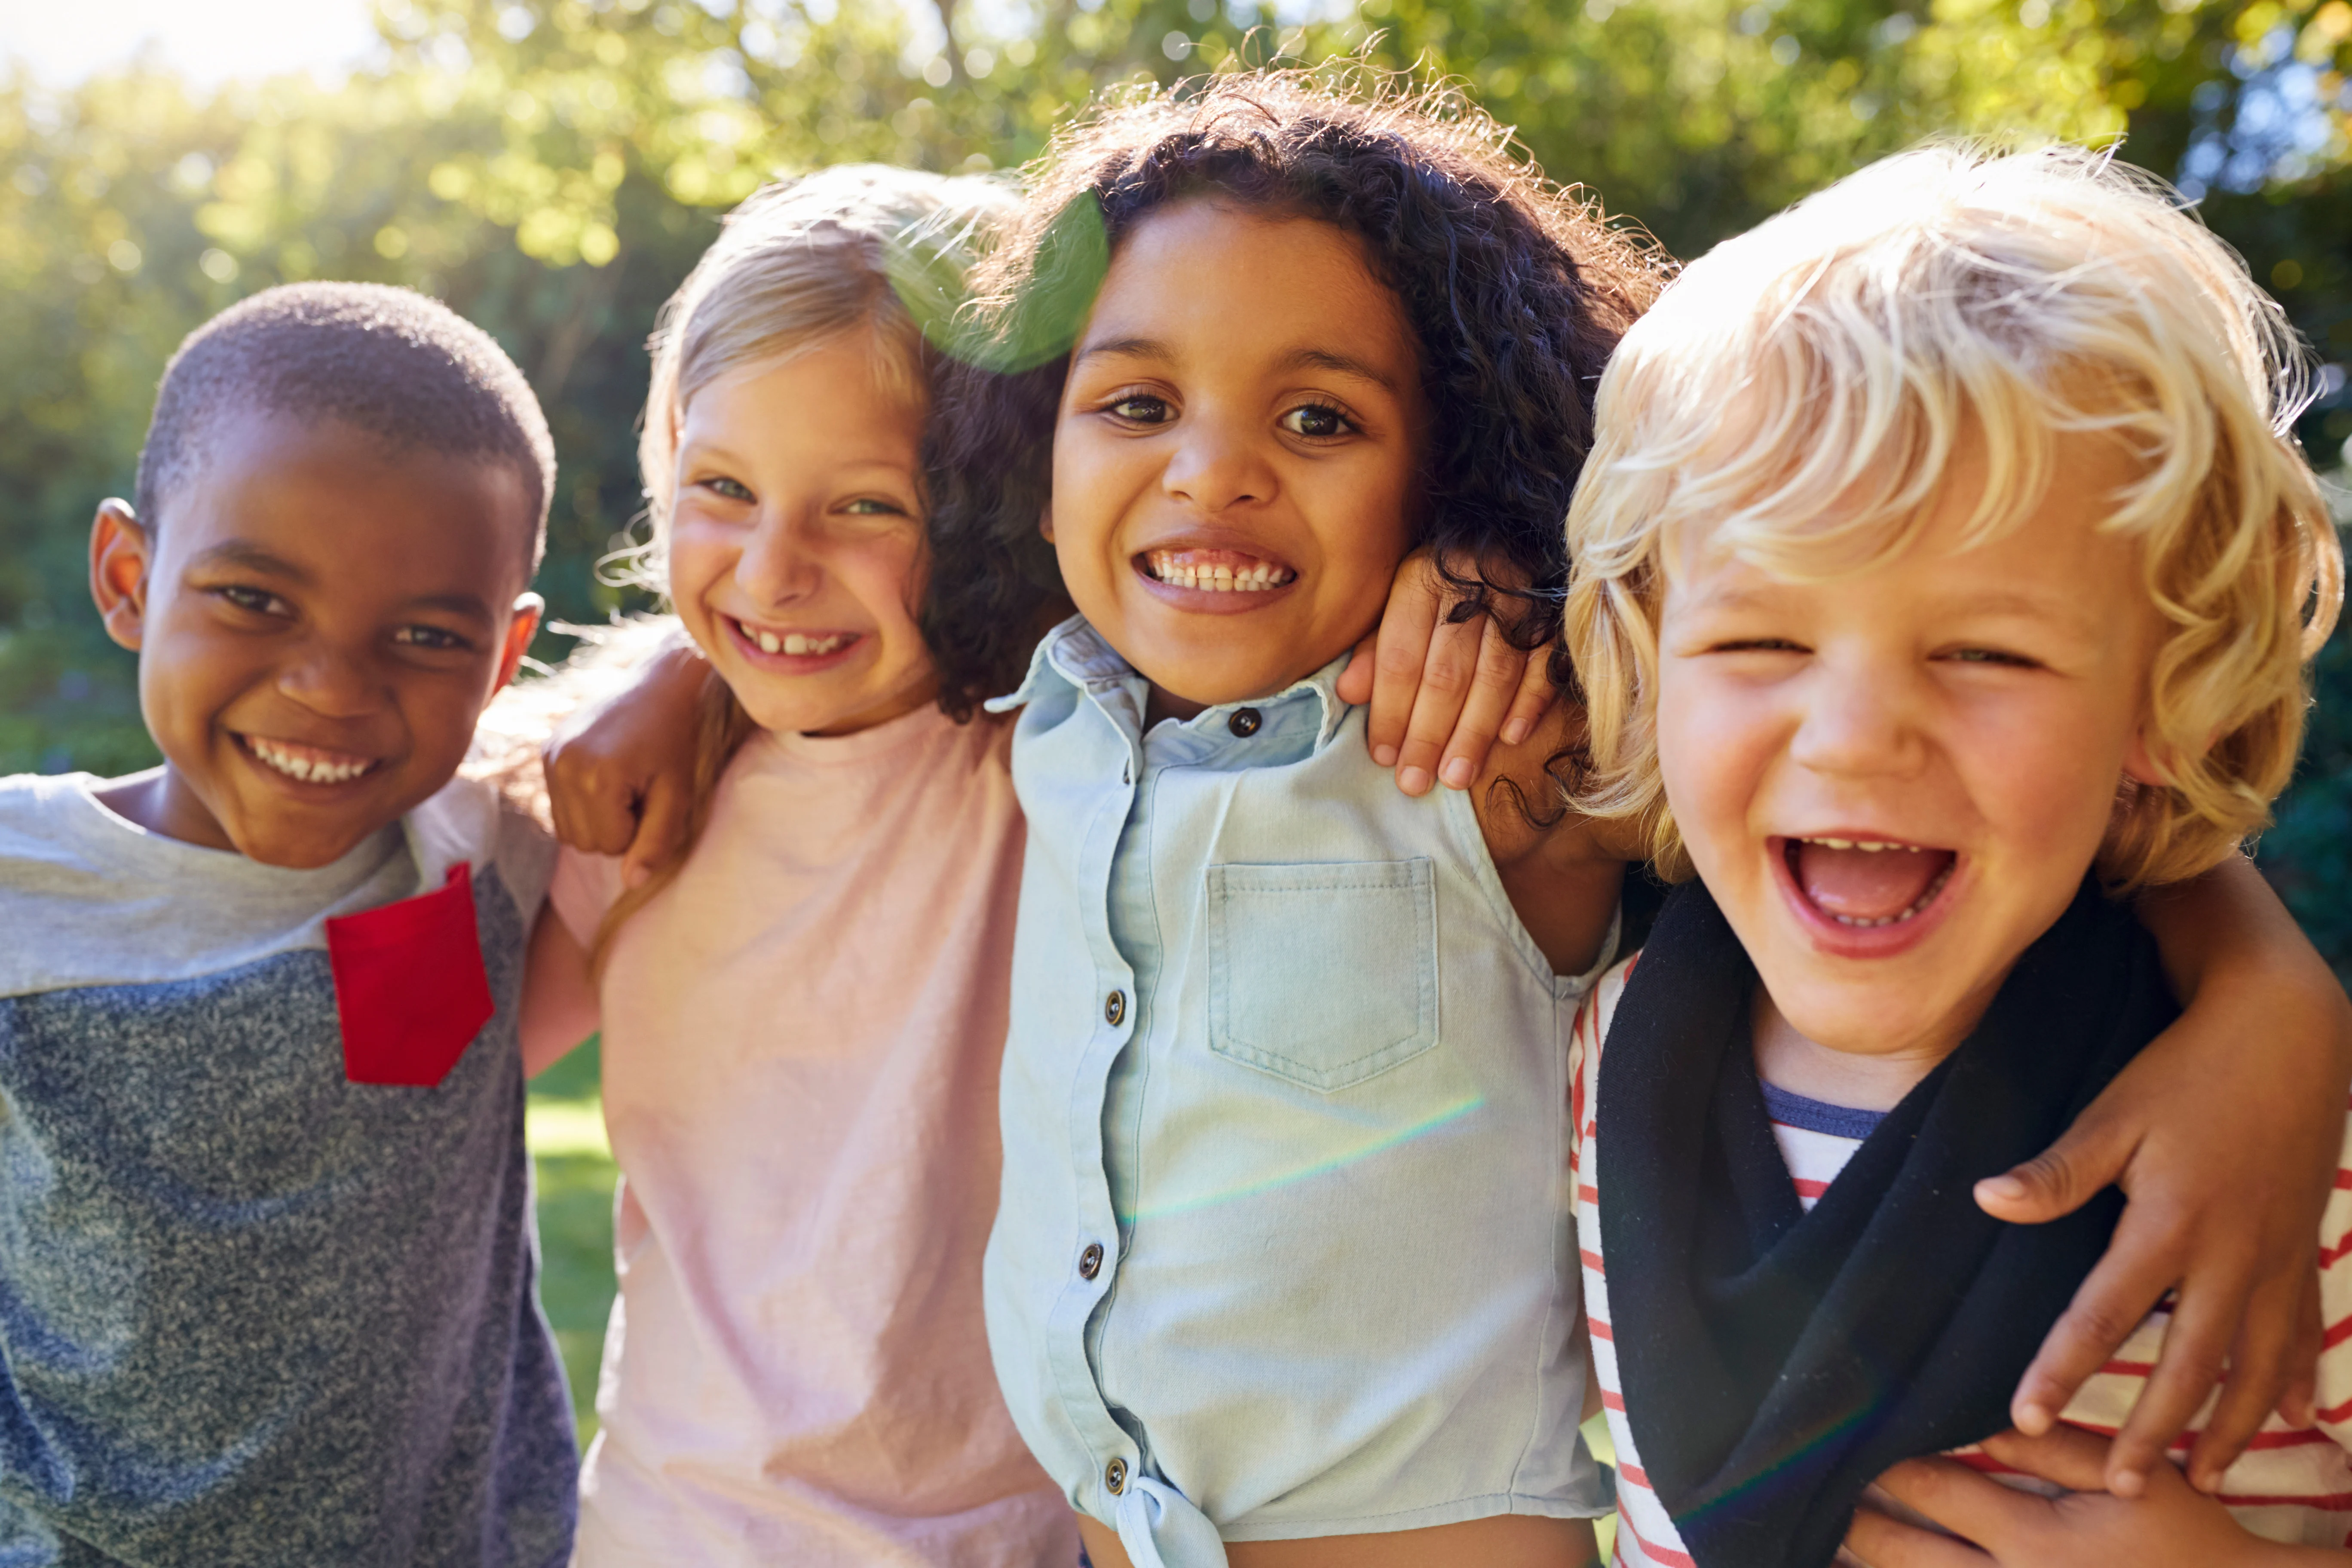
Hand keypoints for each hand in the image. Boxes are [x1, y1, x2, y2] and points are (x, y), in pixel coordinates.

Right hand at [542, 640, 707, 885]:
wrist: (659, 685)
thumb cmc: (676, 741)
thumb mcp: (678, 795)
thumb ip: (657, 842)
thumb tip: (631, 883)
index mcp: (595, 777)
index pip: (609, 846)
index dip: (638, 830)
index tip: (653, 796)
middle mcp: (562, 766)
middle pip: (584, 842)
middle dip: (617, 828)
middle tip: (641, 790)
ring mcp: (550, 756)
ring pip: (568, 830)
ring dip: (599, 819)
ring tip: (625, 784)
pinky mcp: (546, 751)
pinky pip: (559, 807)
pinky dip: (584, 804)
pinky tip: (607, 776)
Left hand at [1334, 550, 1556, 795]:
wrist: (1513, 528)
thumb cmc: (1443, 577)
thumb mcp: (1398, 597)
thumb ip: (1376, 646)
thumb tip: (1348, 693)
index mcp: (1422, 581)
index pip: (1401, 657)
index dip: (1391, 710)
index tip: (1383, 756)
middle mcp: (1471, 589)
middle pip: (1447, 673)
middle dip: (1429, 733)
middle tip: (1415, 783)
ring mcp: (1518, 602)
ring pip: (1495, 676)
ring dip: (1474, 732)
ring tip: (1456, 777)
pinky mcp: (1556, 614)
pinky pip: (1544, 663)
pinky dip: (1529, 702)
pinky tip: (1511, 739)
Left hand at [1846, 1425, 2326, 1566]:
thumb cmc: (2186, 1543)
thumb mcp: (2130, 1482)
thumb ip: (2056, 1447)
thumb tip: (1987, 1418)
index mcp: (2034, 1541)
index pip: (1934, 1491)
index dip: (1886, 1466)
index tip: (1845, 1440)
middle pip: (1904, 1556)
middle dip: (1854, 1525)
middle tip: (1803, 1497)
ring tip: (1818, 1551)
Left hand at [1973, 858, 2350, 1495]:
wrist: (2289, 1036)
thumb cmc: (2189, 1072)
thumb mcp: (2115, 1113)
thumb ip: (2057, 1170)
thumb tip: (1988, 1199)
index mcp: (2169, 1224)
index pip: (2102, 1314)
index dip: (2061, 1367)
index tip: (2025, 1415)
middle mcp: (2229, 1255)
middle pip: (2188, 1364)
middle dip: (2154, 1431)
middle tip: (2118, 1485)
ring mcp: (2275, 1258)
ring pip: (2256, 1365)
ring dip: (2231, 1425)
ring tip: (2204, 1477)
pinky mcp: (2303, 1248)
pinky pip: (2304, 1330)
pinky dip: (2299, 1377)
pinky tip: (2296, 1418)